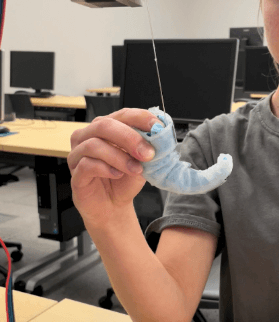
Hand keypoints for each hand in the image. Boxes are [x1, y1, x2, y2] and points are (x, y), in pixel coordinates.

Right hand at [67, 108, 163, 227]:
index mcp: (107, 128)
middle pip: (104, 125)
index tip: (157, 127)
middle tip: (147, 153)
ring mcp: (78, 154)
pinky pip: (86, 165)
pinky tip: (118, 175)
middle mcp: (89, 136)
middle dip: (129, 137)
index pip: (122, 114)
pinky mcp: (75, 173)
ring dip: (119, 157)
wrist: (113, 206)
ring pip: (94, 145)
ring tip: (136, 169)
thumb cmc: (125, 180)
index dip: (140, 118)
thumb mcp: (142, 162)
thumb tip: (159, 136)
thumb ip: (147, 148)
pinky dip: (106, 169)